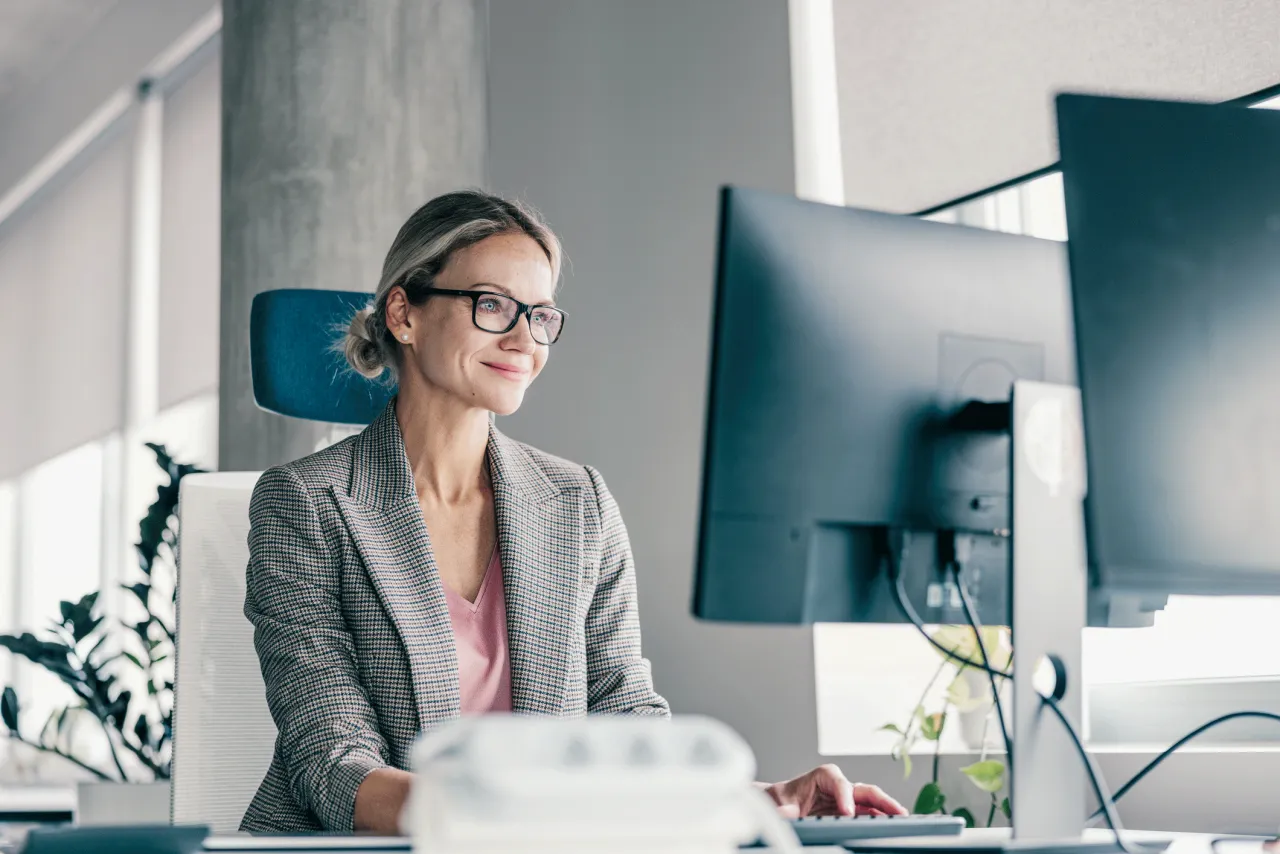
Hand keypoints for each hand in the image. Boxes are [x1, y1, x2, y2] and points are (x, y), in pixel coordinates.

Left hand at [763, 764, 906, 818]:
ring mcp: (848, 799)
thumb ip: (784, 809)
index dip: (845, 797)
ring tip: (903, 819)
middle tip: (897, 812)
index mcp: (824, 776)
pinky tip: (891, 826)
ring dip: (888, 810)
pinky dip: (882, 819)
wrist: (781, 804)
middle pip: (865, 789)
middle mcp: (840, 785)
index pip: (840, 783)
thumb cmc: (783, 798)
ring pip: (873, 802)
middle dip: (883, 800)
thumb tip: (786, 813)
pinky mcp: (851, 812)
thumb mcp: (779, 803)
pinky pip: (870, 814)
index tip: (848, 812)